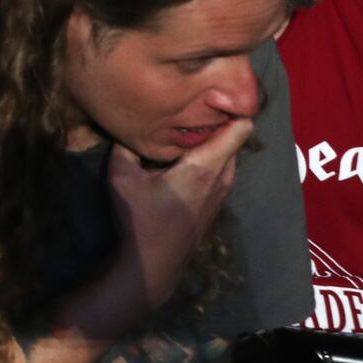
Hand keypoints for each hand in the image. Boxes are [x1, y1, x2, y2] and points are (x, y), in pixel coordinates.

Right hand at [108, 116, 250, 312]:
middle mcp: (222, 177)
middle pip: (235, 138)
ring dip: (214, 142)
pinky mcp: (217, 204)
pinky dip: (212, 159)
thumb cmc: (140, 220)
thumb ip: (126, 146)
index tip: (211, 97)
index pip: (240, 128)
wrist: (154, 265)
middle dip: (219, 122)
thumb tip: (129, 123)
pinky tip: (185, 159)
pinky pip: (223, 170)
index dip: (231, 109)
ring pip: (228, 155)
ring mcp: (223, 193)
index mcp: (205, 166)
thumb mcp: (121, 176)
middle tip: (192, 108)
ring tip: (187, 131)